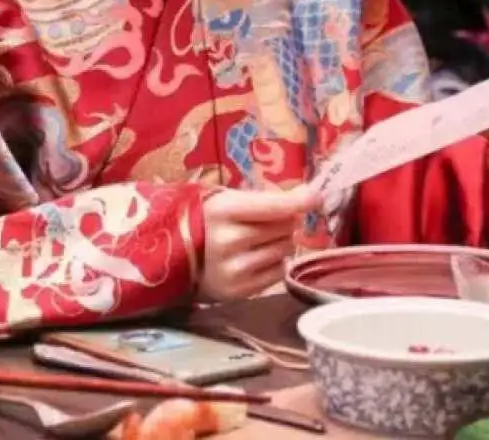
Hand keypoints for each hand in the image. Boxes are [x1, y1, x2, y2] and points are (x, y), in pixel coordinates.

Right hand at [198, 184, 317, 302]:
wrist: (174, 260)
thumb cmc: (207, 223)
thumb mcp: (227, 201)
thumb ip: (266, 200)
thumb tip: (311, 196)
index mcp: (222, 210)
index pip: (273, 206)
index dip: (299, 201)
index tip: (314, 197)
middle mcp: (228, 240)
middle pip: (285, 227)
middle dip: (285, 221)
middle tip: (268, 222)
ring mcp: (234, 269)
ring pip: (285, 249)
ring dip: (281, 243)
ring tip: (259, 241)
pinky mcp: (239, 291)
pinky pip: (279, 272)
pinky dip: (275, 263)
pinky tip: (256, 259)